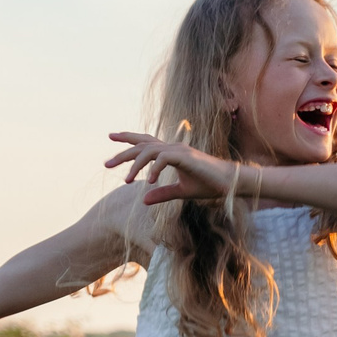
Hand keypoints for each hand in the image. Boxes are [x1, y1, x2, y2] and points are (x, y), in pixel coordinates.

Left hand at [106, 132, 237, 204]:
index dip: (128, 138)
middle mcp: (173, 148)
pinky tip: (149, 182)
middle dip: (122, 153)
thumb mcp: (181, 192)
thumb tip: (143, 199)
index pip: (146, 141)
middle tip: (106, 164)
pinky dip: (154, 169)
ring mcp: (179, 150)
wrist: (230, 183)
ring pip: (149, 151)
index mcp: (171, 152)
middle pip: (142, 144)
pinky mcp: (185, 157)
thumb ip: (162, 194)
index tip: (111, 137)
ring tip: (126, 181)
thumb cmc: (209, 185)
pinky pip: (163, 158)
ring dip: (135, 165)